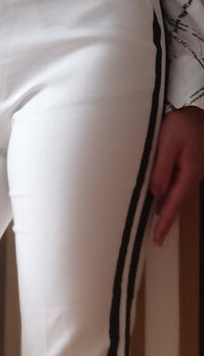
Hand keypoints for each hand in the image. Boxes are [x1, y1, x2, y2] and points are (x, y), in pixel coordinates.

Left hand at [149, 106, 203, 245]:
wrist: (199, 116)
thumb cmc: (183, 124)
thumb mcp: (169, 141)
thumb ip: (162, 167)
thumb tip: (156, 193)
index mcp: (188, 174)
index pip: (174, 203)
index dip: (166, 221)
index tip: (158, 238)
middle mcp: (191, 177)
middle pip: (176, 203)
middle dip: (167, 221)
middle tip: (157, 239)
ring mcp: (190, 174)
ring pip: (175, 196)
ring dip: (166, 211)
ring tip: (157, 227)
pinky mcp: (187, 169)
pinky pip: (175, 187)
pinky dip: (167, 198)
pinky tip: (159, 203)